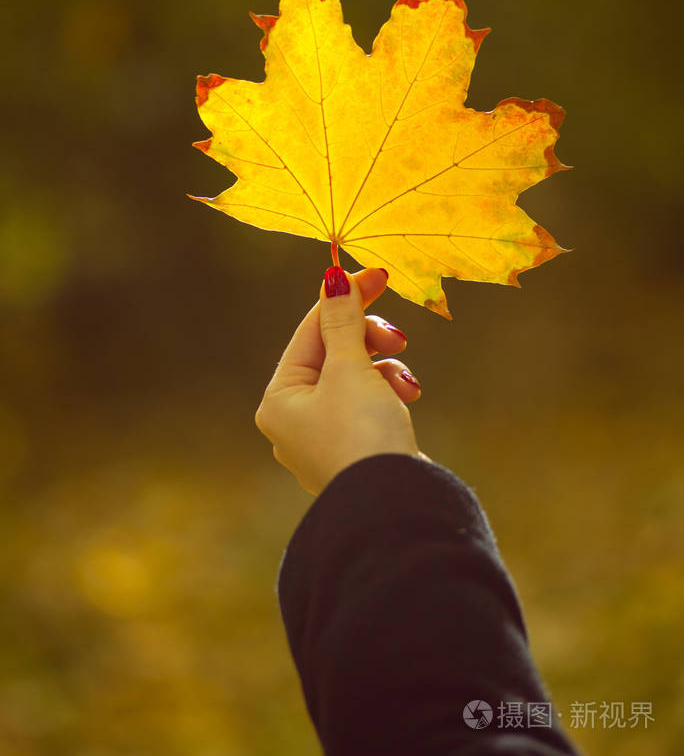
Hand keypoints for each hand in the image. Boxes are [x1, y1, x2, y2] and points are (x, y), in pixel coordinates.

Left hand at [255, 267, 423, 494]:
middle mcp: (295, 419)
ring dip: (385, 369)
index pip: (311, 330)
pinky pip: (370, 403)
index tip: (377, 275)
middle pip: (334, 352)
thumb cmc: (362, 434)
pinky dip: (389, 394)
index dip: (345, 298)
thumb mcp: (350, 369)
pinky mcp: (356, 447)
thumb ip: (343, 321)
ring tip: (403, 384)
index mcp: (280, 398)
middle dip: (369, 340)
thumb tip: (332, 277)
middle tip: (396, 335)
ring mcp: (325, 436)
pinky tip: (407, 400)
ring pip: (356, 376)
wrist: (394, 504)